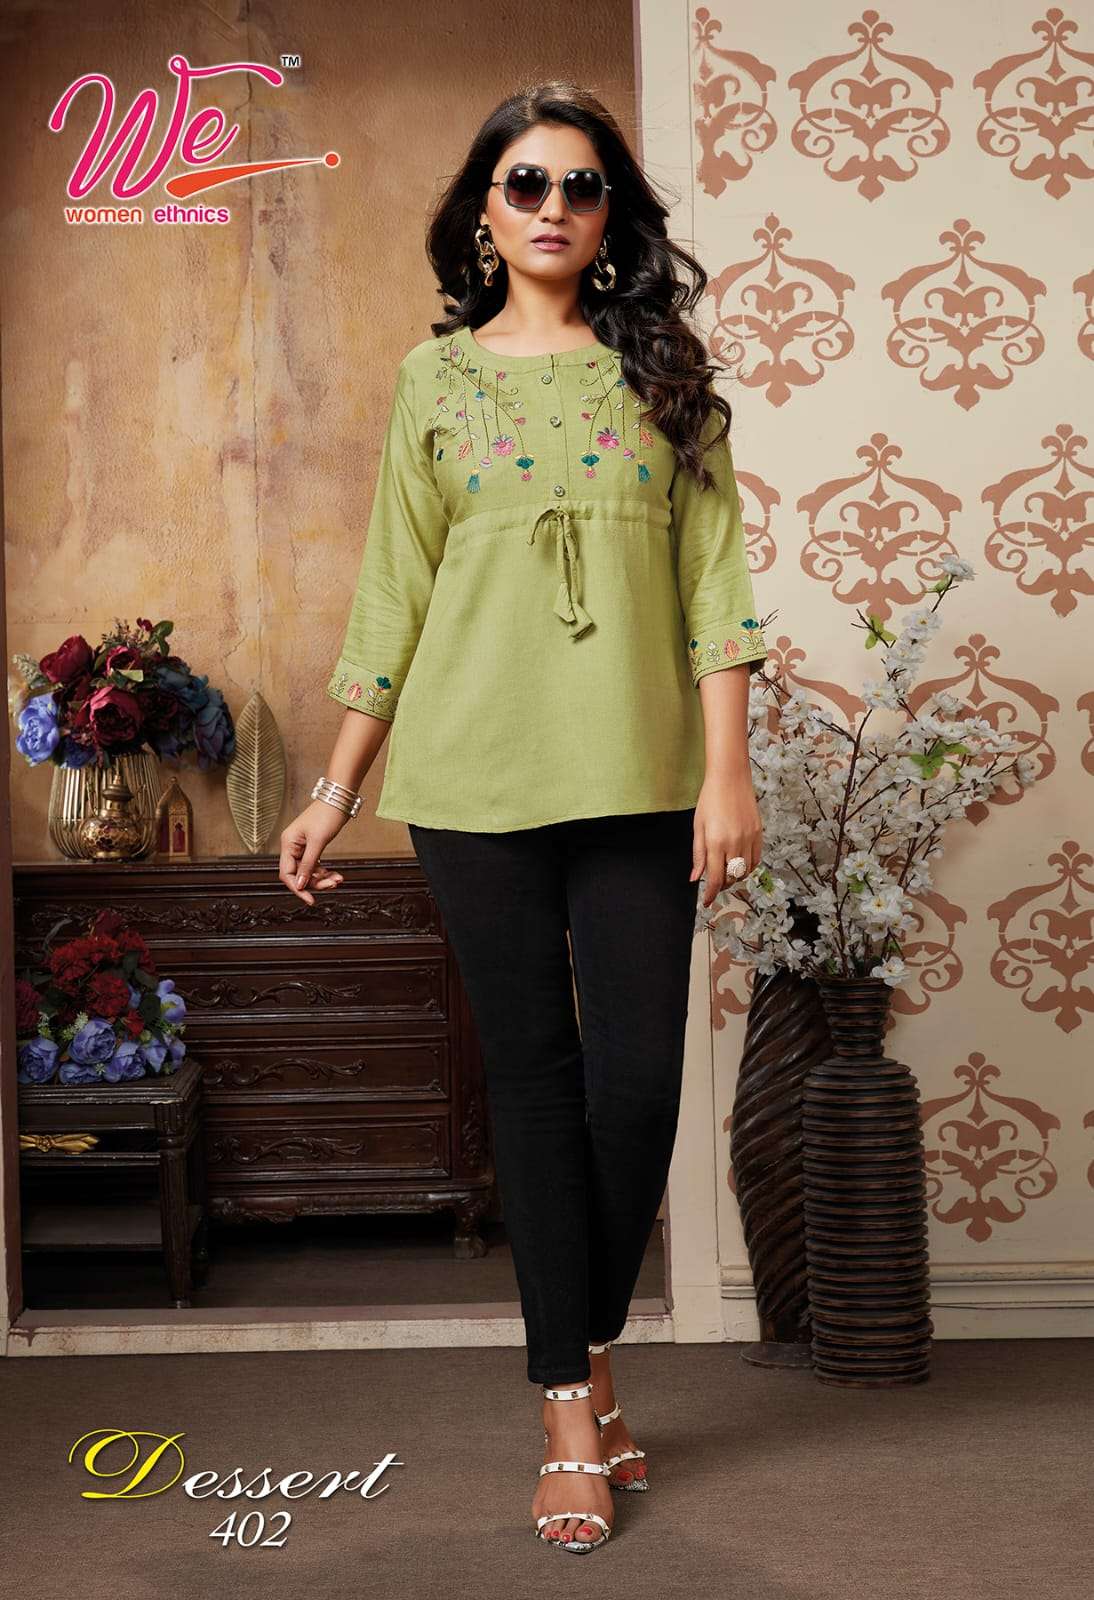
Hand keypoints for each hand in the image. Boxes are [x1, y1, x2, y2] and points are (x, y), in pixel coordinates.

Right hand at [278, 799, 349, 904]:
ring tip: (338, 879)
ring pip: (309, 871)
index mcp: (288, 843)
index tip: (310, 900)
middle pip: (299, 874)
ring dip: (323, 878)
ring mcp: (302, 847)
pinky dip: (325, 872)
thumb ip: (308, 865)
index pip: (287, 873)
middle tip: (332, 885)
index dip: (298, 888)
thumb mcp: (318, 842)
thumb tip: (300, 884)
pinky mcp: (312, 847)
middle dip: (315, 882)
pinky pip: (315, 865)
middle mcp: (292, 846)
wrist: (340, 799)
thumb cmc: (327, 815)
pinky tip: (336, 875)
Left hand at [690, 771, 762, 908]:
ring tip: (726, 871)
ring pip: (745, 871)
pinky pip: (756, 859)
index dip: (711, 894)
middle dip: (722, 884)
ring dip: (735, 876)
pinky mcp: (759, 833)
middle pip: (731, 878)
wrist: (730, 778)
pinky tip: (739, 862)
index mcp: (716, 842)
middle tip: (714, 882)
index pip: (715, 878)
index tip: (707, 901)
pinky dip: (748, 866)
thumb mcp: (698, 827)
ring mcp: (749, 839)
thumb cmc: (710, 800)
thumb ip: (698, 854)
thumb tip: (696, 878)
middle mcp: (734, 843)